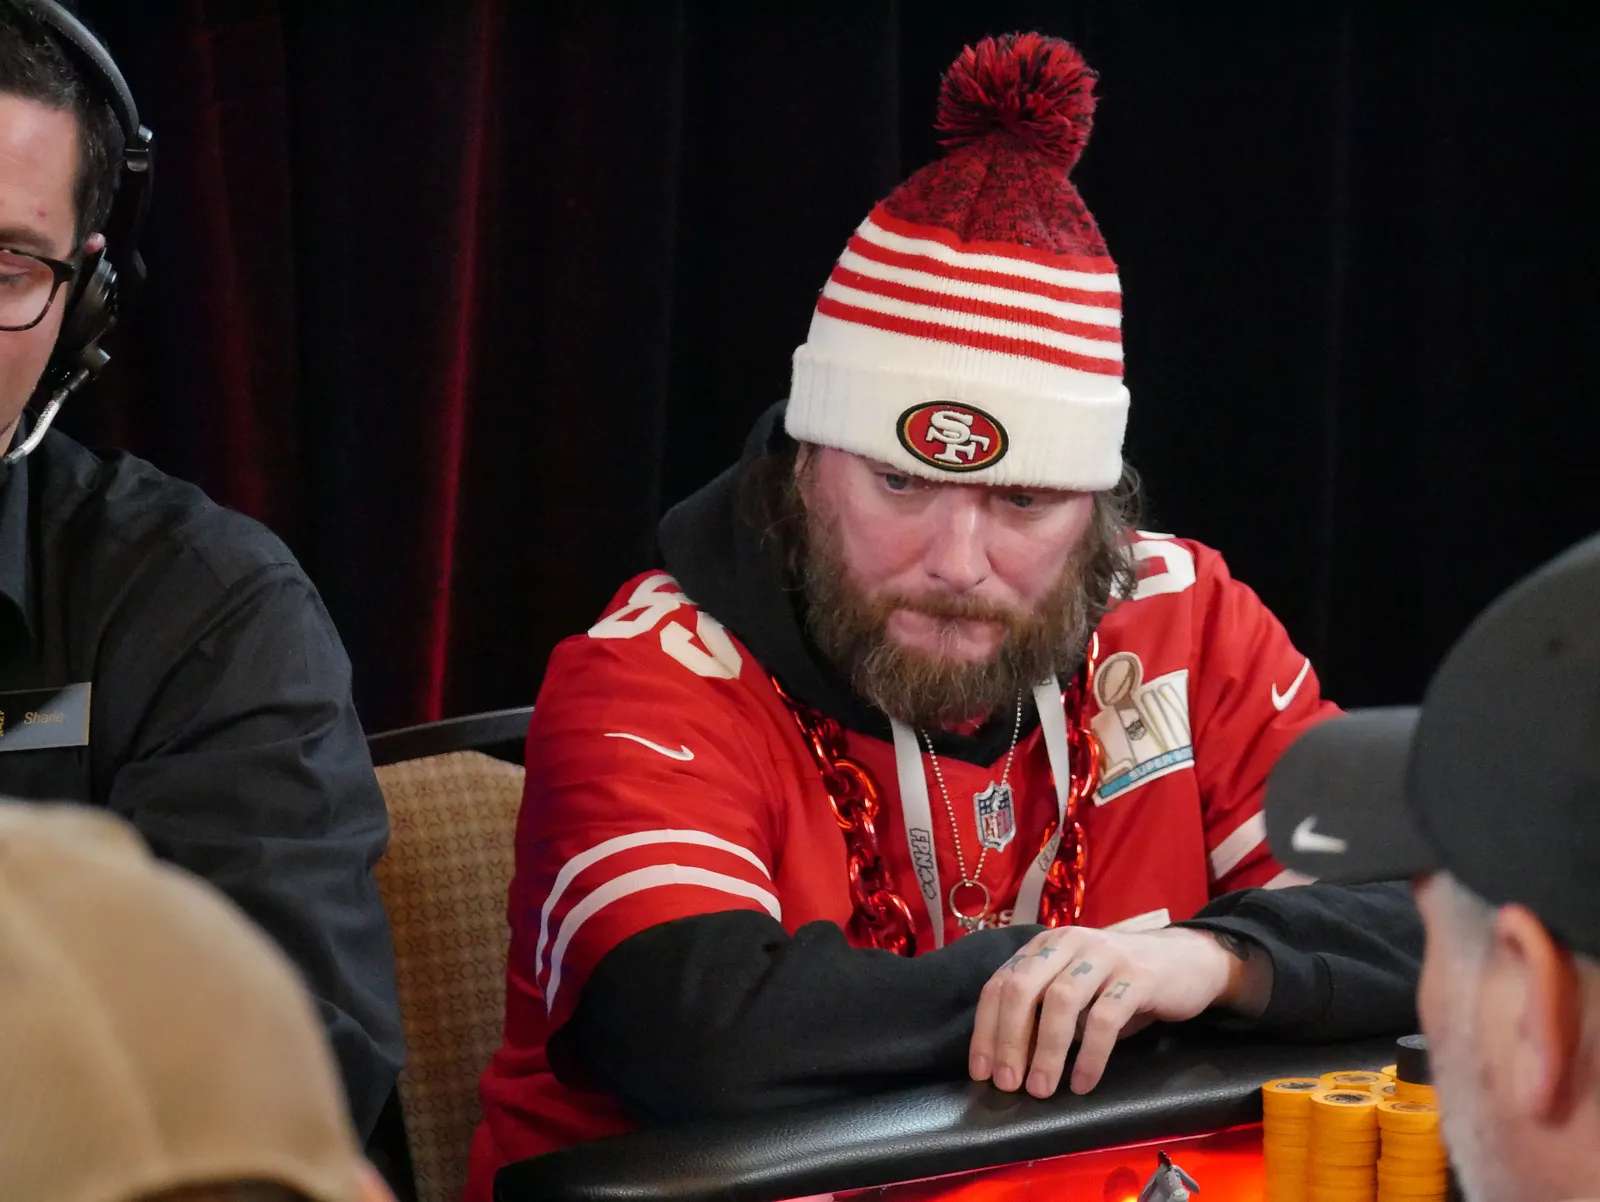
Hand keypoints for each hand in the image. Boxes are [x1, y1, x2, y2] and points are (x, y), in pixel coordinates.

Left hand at [968, 926, 1267, 1098]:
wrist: (1188, 961)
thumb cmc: (1121, 982)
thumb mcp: (1076, 987)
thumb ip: (1044, 1009)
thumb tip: (1008, 1061)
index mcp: (1045, 947)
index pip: (1000, 983)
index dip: (986, 1029)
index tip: (981, 1072)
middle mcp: (1069, 943)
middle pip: (1023, 988)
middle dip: (1010, 1040)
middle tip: (1008, 1084)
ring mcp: (1104, 956)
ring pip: (1061, 1001)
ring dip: (1047, 1051)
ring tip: (1042, 1090)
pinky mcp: (1138, 976)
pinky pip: (1106, 1017)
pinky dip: (1090, 1055)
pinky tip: (1083, 1083)